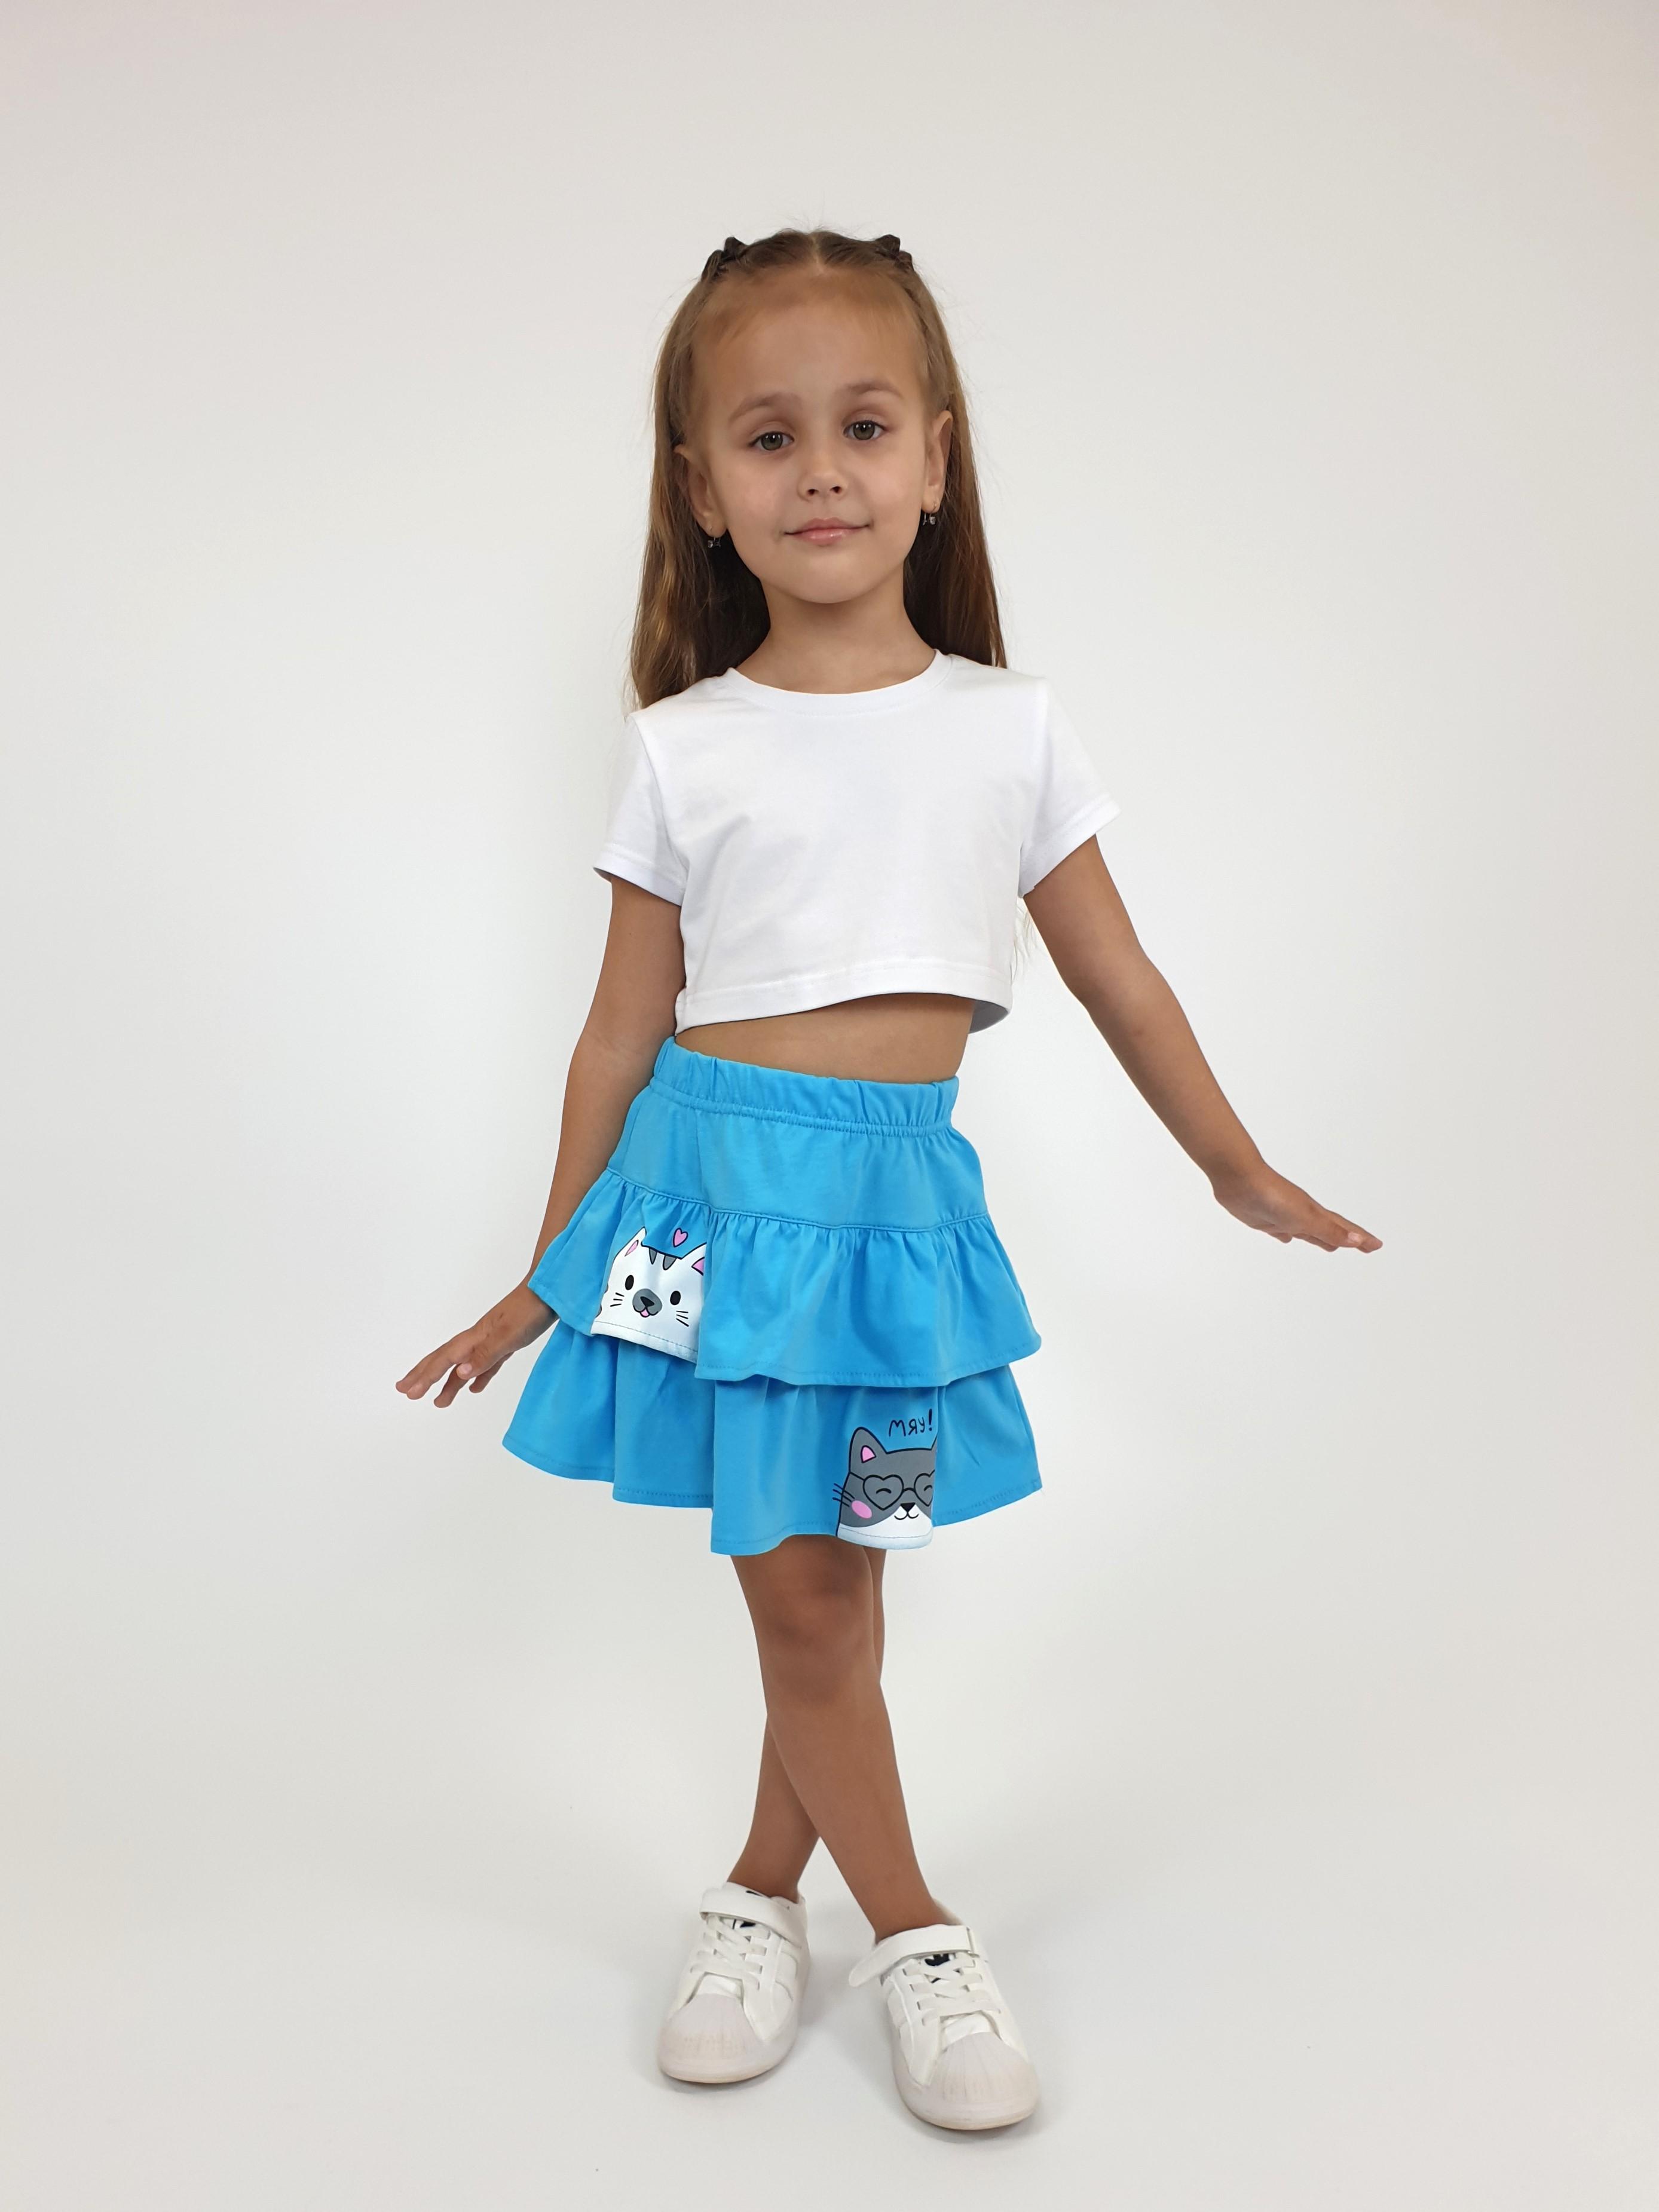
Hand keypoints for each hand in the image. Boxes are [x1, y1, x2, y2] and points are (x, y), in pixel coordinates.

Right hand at [396, 1282, 557, 1407]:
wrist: (553, 1291)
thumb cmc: (531, 1311)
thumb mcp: (509, 1335)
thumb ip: (485, 1355)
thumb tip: (459, 1375)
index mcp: (476, 1336)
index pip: (445, 1359)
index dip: (425, 1376)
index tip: (408, 1393)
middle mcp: (479, 1337)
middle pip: (445, 1359)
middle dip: (424, 1375)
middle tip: (404, 1391)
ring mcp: (493, 1339)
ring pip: (464, 1365)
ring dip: (449, 1383)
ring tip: (438, 1402)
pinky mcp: (508, 1341)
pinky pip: (486, 1364)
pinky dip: (477, 1377)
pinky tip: (473, 1388)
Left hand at [1210, 1162, 1381, 1251]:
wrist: (1239, 1178)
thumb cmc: (1272, 1194)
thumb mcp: (1305, 1217)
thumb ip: (1329, 1229)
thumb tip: (1357, 1240)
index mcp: (1314, 1215)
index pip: (1343, 1229)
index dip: (1360, 1238)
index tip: (1377, 1245)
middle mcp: (1302, 1215)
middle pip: (1330, 1229)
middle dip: (1347, 1239)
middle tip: (1363, 1246)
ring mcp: (1283, 1216)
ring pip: (1307, 1231)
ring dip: (1320, 1238)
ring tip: (1329, 1247)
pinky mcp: (1264, 1219)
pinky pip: (1281, 1230)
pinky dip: (1287, 1235)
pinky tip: (1286, 1237)